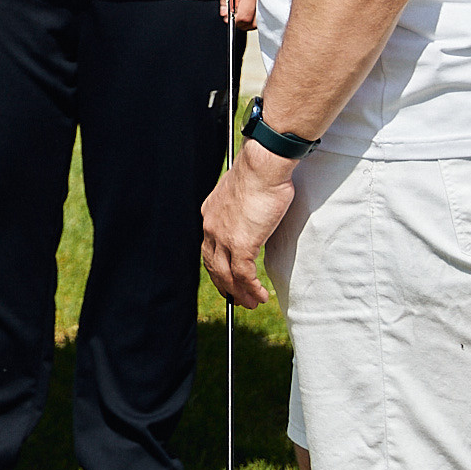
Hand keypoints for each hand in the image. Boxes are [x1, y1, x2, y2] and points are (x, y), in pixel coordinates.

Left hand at [200, 142, 295, 306]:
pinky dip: (251, 289)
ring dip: (239, 292)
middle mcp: (211, 227)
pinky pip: (243, 275)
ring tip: (251, 303)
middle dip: (225, 285)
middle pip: (213, 265)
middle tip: (238, 299)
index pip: (208, 249)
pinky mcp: (241, 243)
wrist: (262, 167)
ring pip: (227, 274)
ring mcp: (224, 237)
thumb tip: (251, 218)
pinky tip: (260, 295)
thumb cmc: (259, 174)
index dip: (217, 268)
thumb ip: (241, 210)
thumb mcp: (242, 194)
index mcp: (210, 214)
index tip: (226, 279)